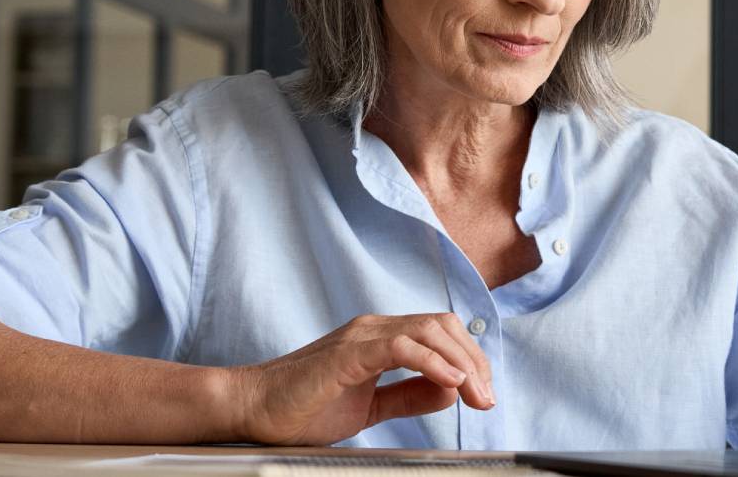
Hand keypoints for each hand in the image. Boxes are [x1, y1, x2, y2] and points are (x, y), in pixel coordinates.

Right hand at [225, 313, 495, 445]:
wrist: (251, 410)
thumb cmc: (303, 408)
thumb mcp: (371, 406)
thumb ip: (409, 395)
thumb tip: (451, 390)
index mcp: (381, 338)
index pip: (442, 333)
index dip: (470, 360)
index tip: (484, 394)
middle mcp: (374, 329)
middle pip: (443, 326)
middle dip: (474, 362)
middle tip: (486, 399)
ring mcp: (360, 337)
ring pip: (428, 331)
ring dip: (460, 363)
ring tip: (475, 394)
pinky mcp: (347, 353)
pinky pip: (400, 347)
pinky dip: (431, 362)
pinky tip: (450, 383)